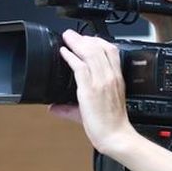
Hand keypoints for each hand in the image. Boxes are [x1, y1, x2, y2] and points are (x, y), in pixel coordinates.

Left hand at [52, 29, 136, 156]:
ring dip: (77, 43)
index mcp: (117, 79)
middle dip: (85, 38)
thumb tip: (55, 107)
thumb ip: (73, 107)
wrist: (116, 136)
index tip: (87, 39)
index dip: (99, 41)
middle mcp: (110, 77)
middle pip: (100, 48)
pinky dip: (71, 57)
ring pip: (90, 53)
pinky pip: (81, 67)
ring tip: (67, 38)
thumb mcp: (97, 109)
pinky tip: (64, 52)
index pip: (112, 51)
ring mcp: (101, 82)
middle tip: (72, 34)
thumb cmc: (112, 124)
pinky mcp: (90, 89)